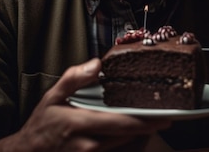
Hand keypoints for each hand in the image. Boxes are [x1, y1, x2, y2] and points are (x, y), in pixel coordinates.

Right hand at [0, 58, 170, 150]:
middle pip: (129, 138)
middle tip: (165, 120)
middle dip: (148, 129)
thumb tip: (97, 64)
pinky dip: (128, 146)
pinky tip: (133, 137)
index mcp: (82, 124)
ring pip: (125, 148)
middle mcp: (90, 145)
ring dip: (140, 138)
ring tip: (151, 126)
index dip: (146, 121)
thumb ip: (74, 78)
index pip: (122, 123)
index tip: (165, 117)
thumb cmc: (42, 124)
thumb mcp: (53, 96)